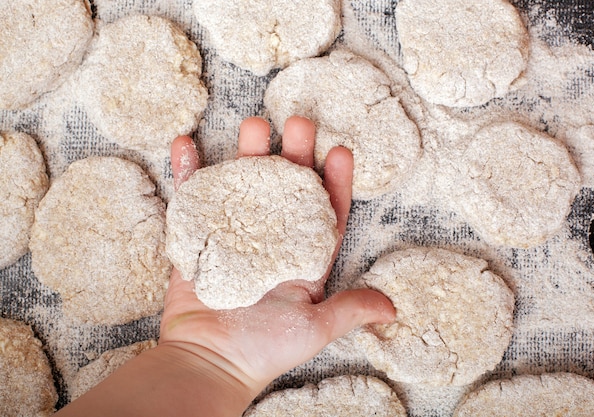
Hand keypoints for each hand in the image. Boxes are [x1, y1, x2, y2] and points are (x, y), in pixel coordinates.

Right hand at [160, 116, 394, 399]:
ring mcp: (233, 236)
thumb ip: (350, 310)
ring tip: (254, 125)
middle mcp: (271, 242)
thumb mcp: (314, 328)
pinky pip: (190, 199)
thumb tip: (392, 308)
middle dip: (293, 156)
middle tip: (299, 123)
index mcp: (301, 259)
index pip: (324, 214)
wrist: (208, 362)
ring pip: (241, 186)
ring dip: (246, 155)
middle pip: (284, 191)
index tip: (339, 151)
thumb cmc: (264, 350)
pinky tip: (187, 144)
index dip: (334, 183)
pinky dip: (187, 172)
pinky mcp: (198, 238)